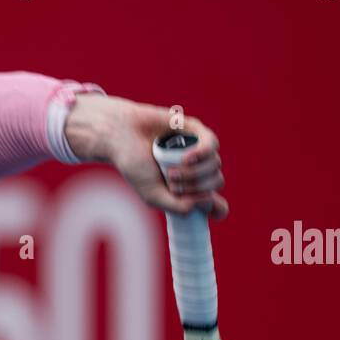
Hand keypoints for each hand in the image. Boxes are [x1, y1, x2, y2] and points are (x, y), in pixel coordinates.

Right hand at [64, 94, 227, 219]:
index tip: (208, 209)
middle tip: (171, 182)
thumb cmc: (135, 166)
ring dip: (194, 173)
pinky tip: (186, 158)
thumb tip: (204, 202)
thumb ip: (178, 207)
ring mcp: (198, 150)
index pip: (215, 202)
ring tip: (170, 171)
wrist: (121, 137)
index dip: (217, 208)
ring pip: (214, 165)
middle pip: (215, 183)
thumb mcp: (153, 196)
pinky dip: (202, 154)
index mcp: (188, 188)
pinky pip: (212, 145)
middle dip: (195, 187)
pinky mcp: (196, 130)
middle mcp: (197, 169)